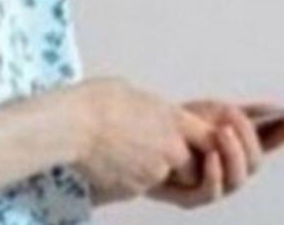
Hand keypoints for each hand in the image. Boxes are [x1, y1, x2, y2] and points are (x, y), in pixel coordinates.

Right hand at [70, 77, 216, 205]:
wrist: (72, 126)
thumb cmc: (95, 102)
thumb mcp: (132, 93)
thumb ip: (150, 110)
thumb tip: (146, 112)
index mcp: (174, 120)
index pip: (211, 138)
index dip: (205, 143)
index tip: (197, 143)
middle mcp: (170, 148)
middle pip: (193, 168)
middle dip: (183, 166)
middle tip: (157, 153)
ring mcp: (153, 172)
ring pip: (164, 179)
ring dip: (155, 173)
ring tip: (127, 155)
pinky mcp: (133, 189)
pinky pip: (140, 188)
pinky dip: (130, 180)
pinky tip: (111, 164)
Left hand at [144, 99, 283, 209]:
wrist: (141, 138)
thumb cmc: (178, 127)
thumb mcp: (213, 111)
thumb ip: (246, 113)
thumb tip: (279, 109)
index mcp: (239, 147)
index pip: (271, 141)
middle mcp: (231, 169)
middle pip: (255, 162)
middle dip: (248, 140)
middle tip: (233, 120)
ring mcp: (214, 184)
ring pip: (238, 178)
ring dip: (232, 154)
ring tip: (222, 133)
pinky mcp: (192, 197)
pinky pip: (211, 191)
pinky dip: (214, 173)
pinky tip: (210, 155)